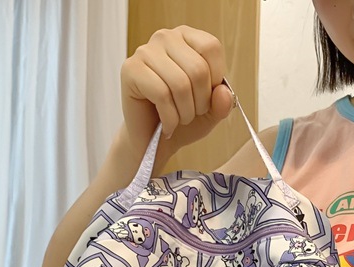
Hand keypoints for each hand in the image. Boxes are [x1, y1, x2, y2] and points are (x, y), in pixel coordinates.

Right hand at [120, 26, 234, 159]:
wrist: (153, 142)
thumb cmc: (180, 120)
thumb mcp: (210, 113)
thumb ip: (222, 103)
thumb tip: (223, 93)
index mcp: (186, 38)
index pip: (211, 48)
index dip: (215, 81)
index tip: (205, 99)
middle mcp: (164, 38)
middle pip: (197, 68)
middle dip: (200, 103)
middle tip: (190, 116)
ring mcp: (145, 52)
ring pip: (180, 83)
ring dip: (185, 113)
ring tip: (178, 121)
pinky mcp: (130, 70)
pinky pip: (161, 94)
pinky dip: (169, 118)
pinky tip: (167, 125)